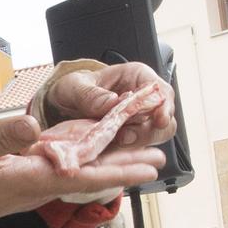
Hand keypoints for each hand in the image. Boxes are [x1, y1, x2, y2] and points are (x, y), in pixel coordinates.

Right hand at [0, 112, 164, 227]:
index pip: (87, 176)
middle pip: (91, 177)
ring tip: (135, 154)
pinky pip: (61, 170)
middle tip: (159, 159)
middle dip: (125, 166)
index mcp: (32, 180)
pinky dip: (83, 160)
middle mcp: (37, 186)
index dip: (121, 170)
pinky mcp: (19, 181)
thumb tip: (33, 127)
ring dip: (108, 163)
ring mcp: (29, 185)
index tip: (151, 166)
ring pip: (79, 173)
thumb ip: (0, 139)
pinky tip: (89, 153)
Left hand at [46, 61, 176, 150]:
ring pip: (155, 136)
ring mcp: (139, 120)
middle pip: (164, 118)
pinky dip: (128, 151)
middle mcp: (143, 99)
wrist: (62, 106)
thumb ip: (91, 94)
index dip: (165, 107)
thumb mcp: (74, 86)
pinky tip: (111, 148)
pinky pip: (139, 148)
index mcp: (136, 77)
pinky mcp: (132, 137)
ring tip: (117, 141)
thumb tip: (113, 102)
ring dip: (139, 143)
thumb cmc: (73, 89)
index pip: (162, 91)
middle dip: (149, 131)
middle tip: (126, 136)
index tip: (160, 120)